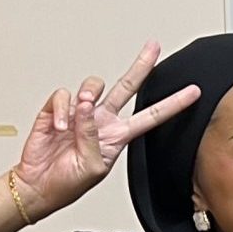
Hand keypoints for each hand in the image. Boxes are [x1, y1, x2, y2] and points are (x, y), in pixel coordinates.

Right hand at [11, 41, 201, 215]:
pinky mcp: (57, 109)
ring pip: (93, 85)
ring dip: (87, 96)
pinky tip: (59, 127)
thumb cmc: (68, 182)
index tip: (193, 92)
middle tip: (153, 47)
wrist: (39, 185)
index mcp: (119, 136)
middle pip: (126, 87)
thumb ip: (94, 136)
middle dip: (141, 66)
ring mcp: (81, 113)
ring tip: (82, 110)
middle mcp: (102, 120)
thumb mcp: (94, 166)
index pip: (151, 117)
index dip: (173, 104)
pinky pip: (63, 96)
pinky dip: (61, 110)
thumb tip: (87, 107)